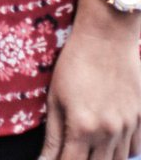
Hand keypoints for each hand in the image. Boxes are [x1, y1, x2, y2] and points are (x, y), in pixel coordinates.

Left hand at [40, 0, 140, 159]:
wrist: (106, 37)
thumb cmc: (74, 63)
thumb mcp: (55, 96)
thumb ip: (52, 134)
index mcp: (82, 127)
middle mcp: (108, 132)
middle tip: (73, 152)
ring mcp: (128, 126)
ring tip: (89, 149)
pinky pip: (135, 148)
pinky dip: (123, 151)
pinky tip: (110, 143)